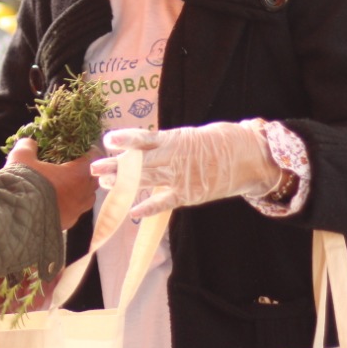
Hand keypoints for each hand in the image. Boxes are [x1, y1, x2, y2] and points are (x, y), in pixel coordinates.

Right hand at [6, 137, 98, 229]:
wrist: (16, 216)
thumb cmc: (24, 184)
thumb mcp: (22, 158)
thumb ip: (28, 146)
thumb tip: (29, 142)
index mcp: (77, 174)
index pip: (93, 159)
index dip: (88, 152)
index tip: (82, 149)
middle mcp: (82, 194)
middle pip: (94, 179)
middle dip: (86, 171)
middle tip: (74, 165)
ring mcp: (76, 211)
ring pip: (88, 197)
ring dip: (82, 189)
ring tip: (68, 184)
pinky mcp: (67, 223)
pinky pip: (76, 212)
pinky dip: (71, 204)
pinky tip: (58, 201)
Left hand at [90, 120, 282, 217]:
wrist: (252, 157)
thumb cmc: (222, 140)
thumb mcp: (193, 135)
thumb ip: (169, 143)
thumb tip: (144, 145)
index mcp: (176, 139)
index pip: (147, 139)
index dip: (127, 139)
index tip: (109, 140)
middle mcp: (176, 159)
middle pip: (141, 163)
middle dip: (116, 166)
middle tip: (94, 168)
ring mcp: (182, 178)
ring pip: (148, 181)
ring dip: (124, 184)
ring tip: (104, 183)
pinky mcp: (190, 195)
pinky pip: (165, 202)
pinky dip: (148, 207)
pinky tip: (131, 212)